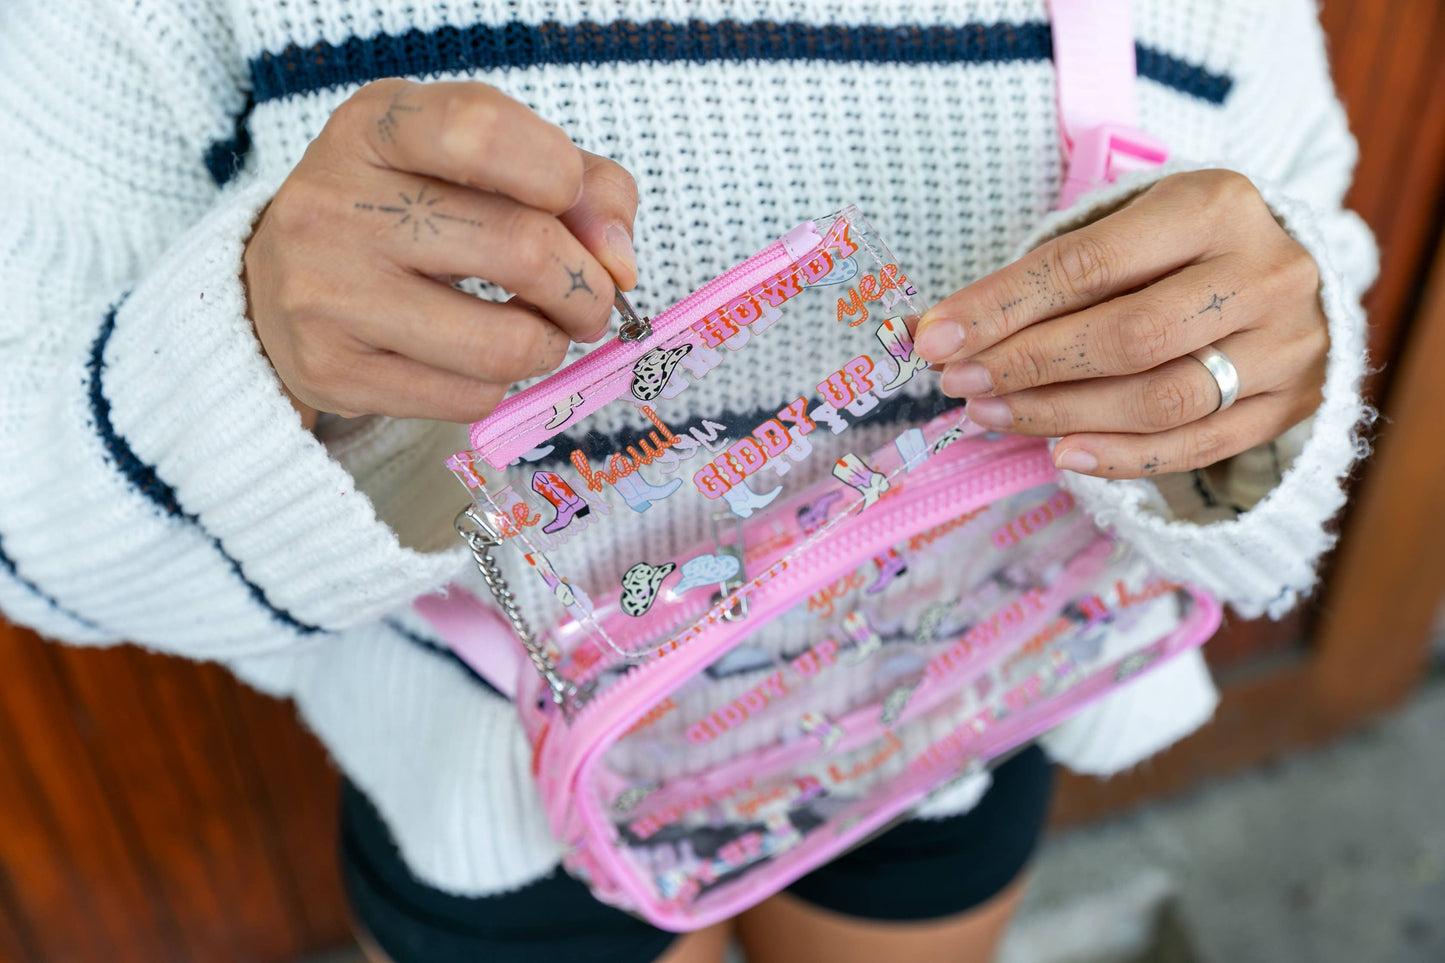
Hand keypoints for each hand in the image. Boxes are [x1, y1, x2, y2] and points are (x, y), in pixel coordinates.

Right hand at [243, 79, 638, 427]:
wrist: (275, 284)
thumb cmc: (408, 210)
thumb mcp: (476, 161)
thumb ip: (579, 185)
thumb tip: (620, 263)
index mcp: (376, 126)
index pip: (484, 130)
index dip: (559, 174)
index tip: (569, 201)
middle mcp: (338, 202)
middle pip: (522, 249)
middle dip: (585, 287)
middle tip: (587, 300)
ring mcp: (327, 292)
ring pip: (505, 344)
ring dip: (550, 345)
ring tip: (538, 331)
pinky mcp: (333, 372)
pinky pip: (470, 398)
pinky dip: (500, 385)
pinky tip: (475, 358)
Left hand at [915, 170, 1327, 479]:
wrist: (1288, 270)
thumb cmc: (1182, 248)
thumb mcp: (1129, 228)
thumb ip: (1050, 274)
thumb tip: (942, 331)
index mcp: (1215, 204)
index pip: (1089, 263)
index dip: (1003, 306)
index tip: (936, 338)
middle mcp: (1263, 271)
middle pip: (1130, 336)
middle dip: (1029, 365)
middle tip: (961, 383)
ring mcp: (1287, 343)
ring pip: (1163, 399)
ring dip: (1062, 414)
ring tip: (992, 416)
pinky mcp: (1294, 402)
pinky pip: (1197, 446)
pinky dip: (1121, 457)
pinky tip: (1060, 453)